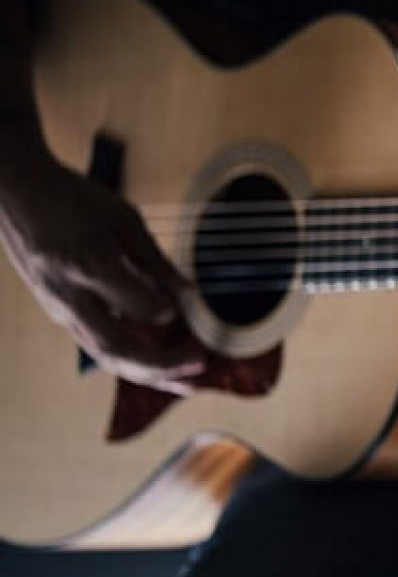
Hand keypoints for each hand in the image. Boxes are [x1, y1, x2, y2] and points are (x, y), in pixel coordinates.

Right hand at [0, 145, 204, 392]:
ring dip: (150, 374)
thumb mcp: (123, 219)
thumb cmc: (74, 199)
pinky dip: (133, 361)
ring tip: (188, 383)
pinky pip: (98, 346)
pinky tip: (161, 367)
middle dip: (163, 366)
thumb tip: (189, 295)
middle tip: (202, 365)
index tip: (189, 306)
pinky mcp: (60, 314)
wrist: (17, 194)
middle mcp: (70, 297)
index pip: (137, 306)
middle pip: (118, 349)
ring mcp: (61, 310)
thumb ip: (155, 261)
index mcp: (89, 266)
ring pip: (107, 356)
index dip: (167, 310)